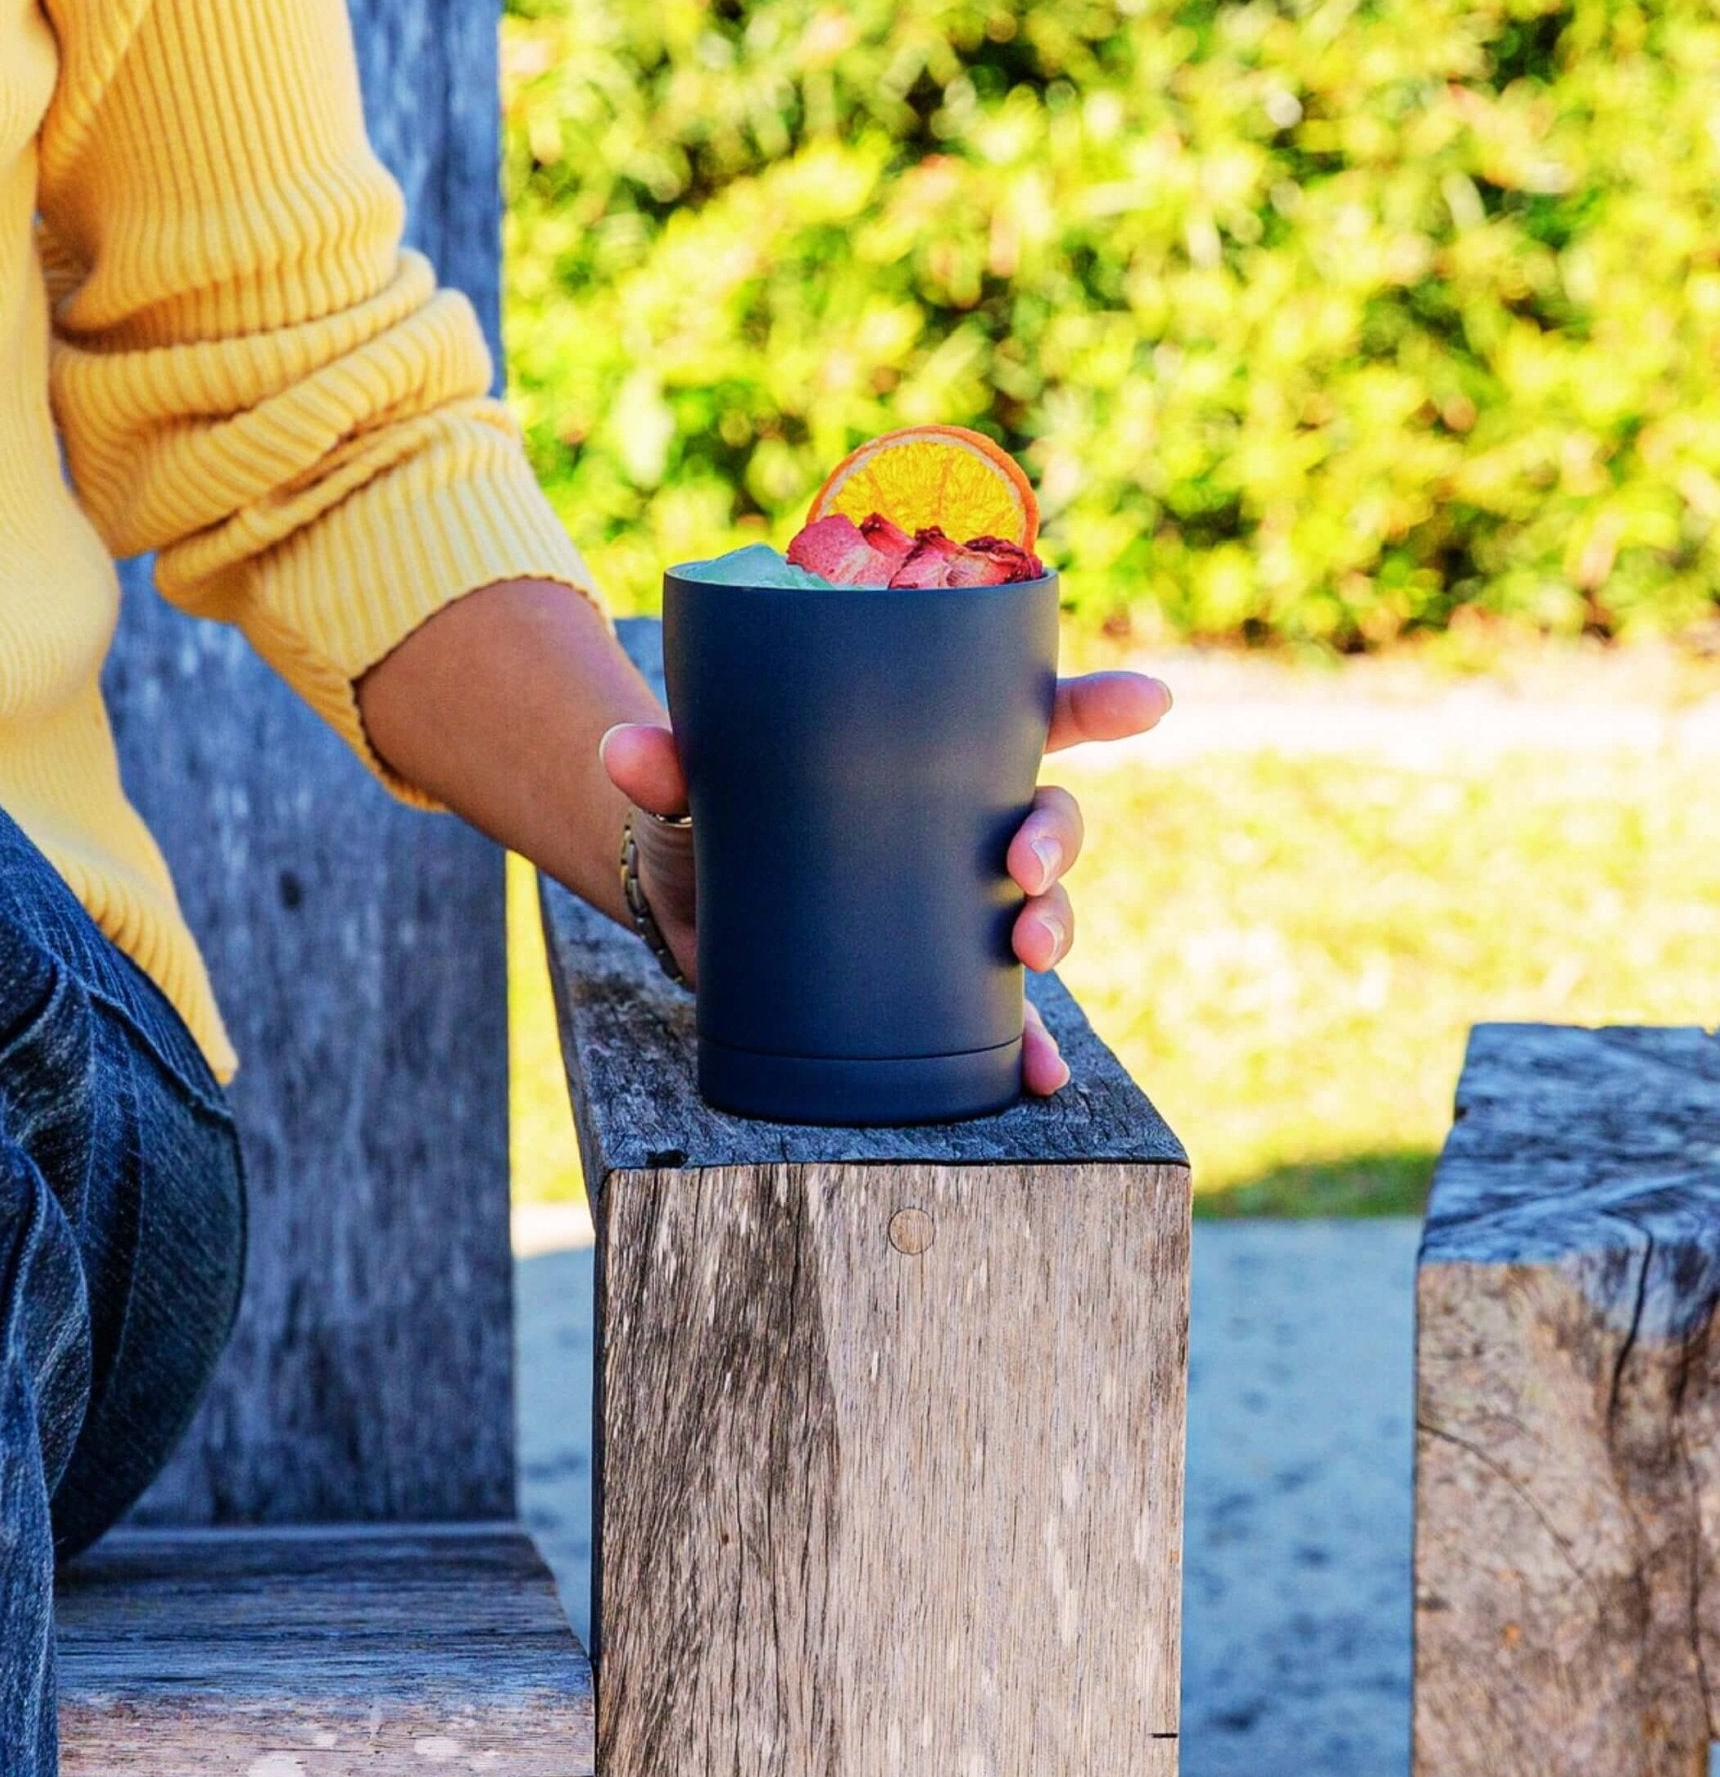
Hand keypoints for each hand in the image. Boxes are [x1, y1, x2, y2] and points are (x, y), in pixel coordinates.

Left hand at [600, 670, 1171, 1092]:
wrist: (679, 896)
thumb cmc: (704, 808)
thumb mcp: (687, 782)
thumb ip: (664, 762)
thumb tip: (626, 751)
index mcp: (921, 750)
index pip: (1022, 712)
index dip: (1093, 704)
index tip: (1150, 702)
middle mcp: (954, 819)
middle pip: (1046, 816)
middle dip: (1059, 837)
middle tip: (1022, 862)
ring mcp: (948, 900)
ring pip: (1039, 908)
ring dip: (1056, 926)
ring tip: (1032, 954)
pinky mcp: (926, 974)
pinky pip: (998, 1011)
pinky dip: (1027, 1043)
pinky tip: (1040, 1074)